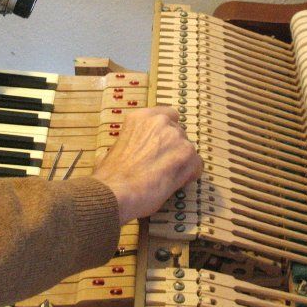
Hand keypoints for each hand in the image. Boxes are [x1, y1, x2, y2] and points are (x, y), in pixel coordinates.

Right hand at [92, 106, 202, 223]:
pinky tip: (174, 184)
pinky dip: (189, 175)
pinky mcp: (187, 154)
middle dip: (173, 149)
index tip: (162, 144)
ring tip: (166, 178)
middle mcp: (160, 121)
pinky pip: (197, 165)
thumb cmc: (110, 175)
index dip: (167, 132)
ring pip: (188, 149)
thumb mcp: (113, 148)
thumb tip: (122, 153)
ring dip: (181, 162)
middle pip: (179, 133)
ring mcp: (176, 136)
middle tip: (162, 166)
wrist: (115, 192)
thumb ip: (128, 143)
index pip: (168, 114)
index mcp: (141, 117)